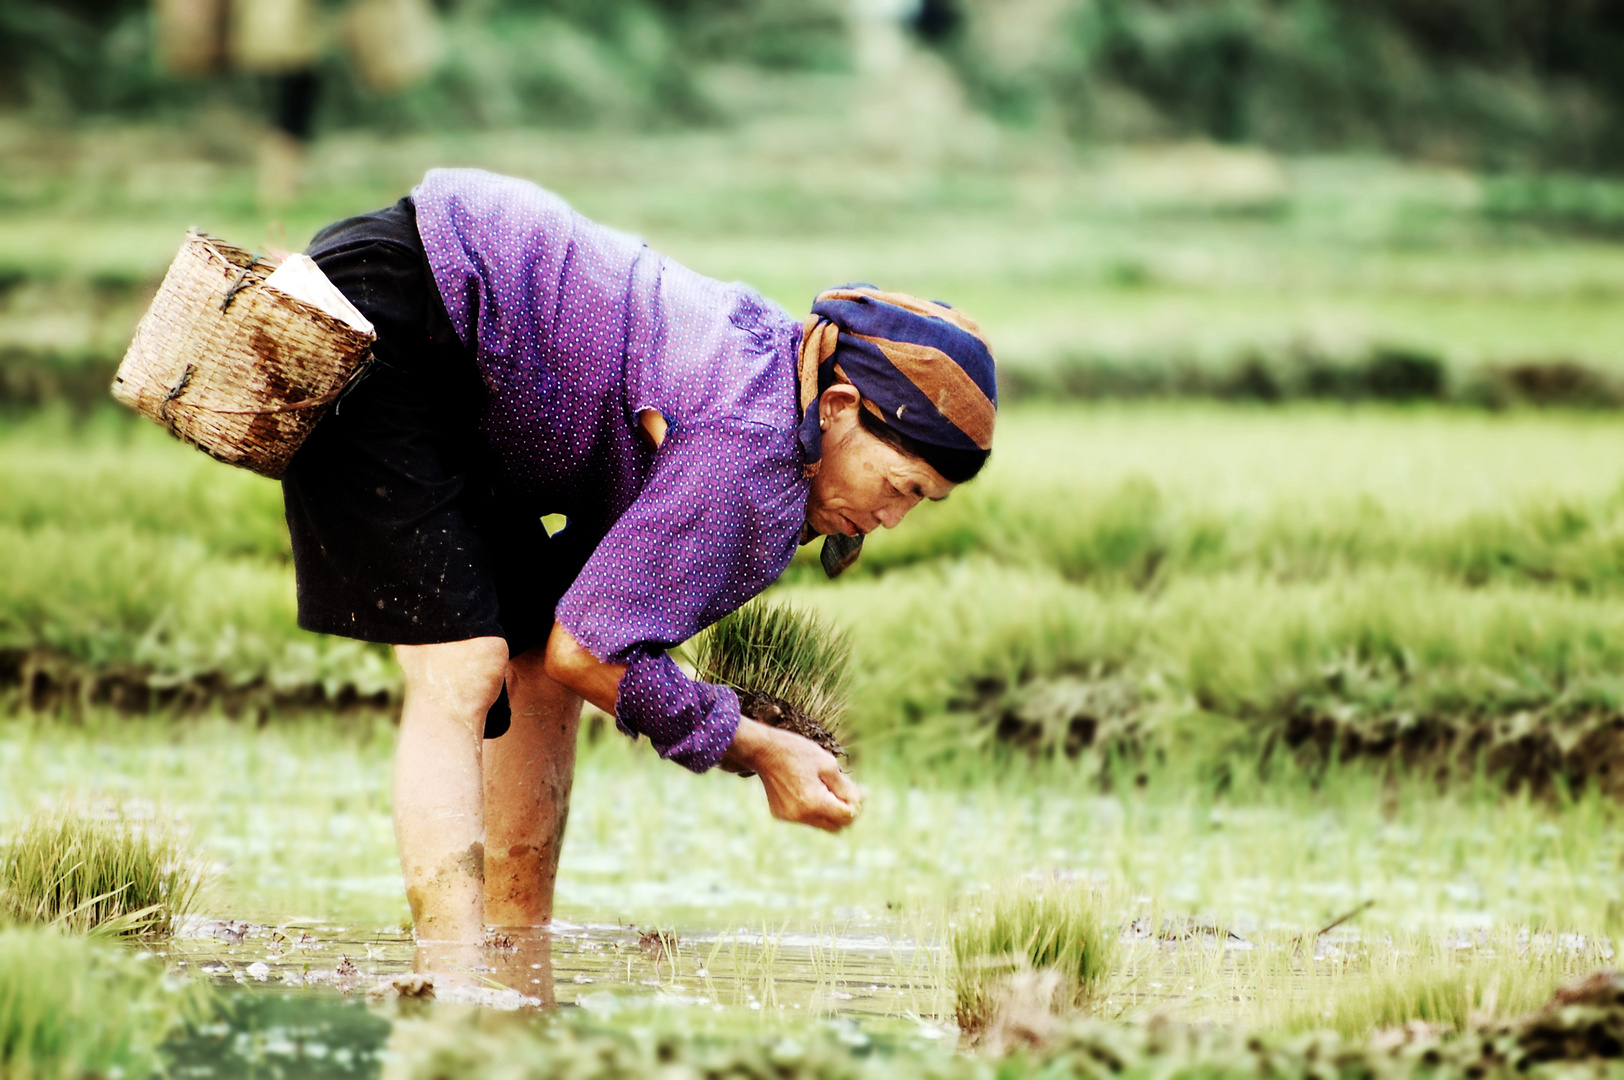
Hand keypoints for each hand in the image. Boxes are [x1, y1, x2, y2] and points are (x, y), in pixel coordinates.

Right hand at [720, 717, 863, 831]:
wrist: (763, 751)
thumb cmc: (797, 752)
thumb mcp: (827, 764)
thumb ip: (845, 788)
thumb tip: (859, 802)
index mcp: (814, 802)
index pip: (847, 816)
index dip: (858, 805)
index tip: (862, 791)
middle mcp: (801, 816)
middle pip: (836, 826)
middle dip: (846, 812)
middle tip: (851, 793)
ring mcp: (790, 817)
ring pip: (821, 824)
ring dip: (831, 811)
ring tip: (830, 788)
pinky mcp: (782, 815)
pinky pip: (807, 819)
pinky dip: (815, 809)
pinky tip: (811, 789)